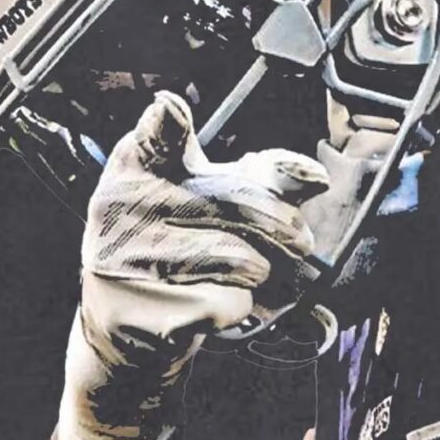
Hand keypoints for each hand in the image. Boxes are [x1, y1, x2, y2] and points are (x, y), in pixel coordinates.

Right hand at [58, 92, 327, 439]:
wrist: (130, 330)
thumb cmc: (179, 247)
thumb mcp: (212, 199)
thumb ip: (263, 178)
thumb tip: (316, 178)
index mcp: (135, 167)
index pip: (154, 137)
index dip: (166, 123)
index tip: (170, 110)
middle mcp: (122, 208)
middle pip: (235, 204)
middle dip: (282, 226)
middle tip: (298, 239)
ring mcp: (127, 263)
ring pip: (242, 261)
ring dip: (260, 272)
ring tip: (243, 273)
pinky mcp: (144, 313)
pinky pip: (230, 305)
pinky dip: (240, 308)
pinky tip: (216, 303)